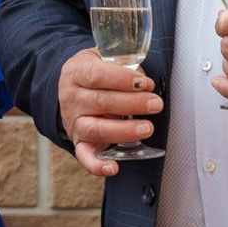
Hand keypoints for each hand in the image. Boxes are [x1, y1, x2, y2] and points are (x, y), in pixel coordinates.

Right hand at [57, 49, 160, 177]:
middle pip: (100, 102)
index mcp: (76, 73)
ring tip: (147, 128)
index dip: (121, 79)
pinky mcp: (79, 142)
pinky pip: (84, 157)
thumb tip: (146, 83)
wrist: (72, 88)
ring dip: (124, 130)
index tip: (144, 82)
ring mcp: (74, 122)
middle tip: (155, 104)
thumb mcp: (103, 58)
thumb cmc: (95, 72)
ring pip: (96, 129)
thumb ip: (122, 65)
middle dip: (132, 103)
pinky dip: (97, 165)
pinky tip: (113, 168)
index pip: (96, 76)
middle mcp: (71, 98)